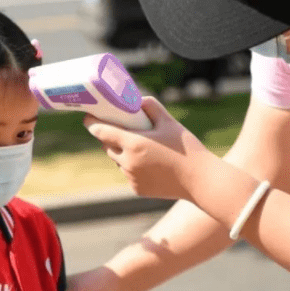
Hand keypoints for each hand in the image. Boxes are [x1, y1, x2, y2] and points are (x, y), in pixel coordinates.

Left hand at [84, 97, 211, 200]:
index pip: (101, 131)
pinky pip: (128, 174)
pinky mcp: (137, 189)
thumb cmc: (187, 149)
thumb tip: (137, 101)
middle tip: (120, 129)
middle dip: (109, 137)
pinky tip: (150, 164)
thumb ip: (151, 107)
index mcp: (133, 144)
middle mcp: (127, 162)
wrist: (201, 181)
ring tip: (140, 146)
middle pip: (107, 147)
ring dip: (122, 153)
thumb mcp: (170, 122)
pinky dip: (133, 167)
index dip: (91, 123)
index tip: (88, 117)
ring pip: (117, 161)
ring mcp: (131, 178)